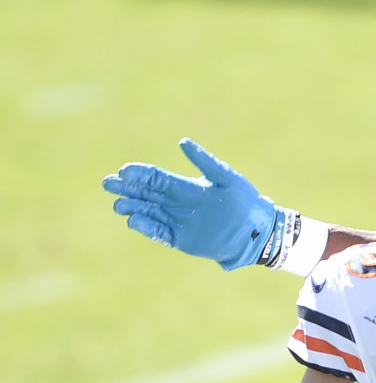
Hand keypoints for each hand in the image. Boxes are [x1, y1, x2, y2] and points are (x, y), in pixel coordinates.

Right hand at [101, 138, 285, 269]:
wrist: (260, 233)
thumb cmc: (247, 203)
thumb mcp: (228, 179)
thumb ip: (206, 162)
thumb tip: (183, 142)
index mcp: (188, 187)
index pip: (157, 178)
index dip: (140, 174)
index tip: (124, 171)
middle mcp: (180, 204)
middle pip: (147, 194)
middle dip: (127, 189)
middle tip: (108, 184)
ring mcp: (180, 222)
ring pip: (149, 213)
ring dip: (133, 208)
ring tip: (118, 206)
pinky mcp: (183, 240)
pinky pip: (160, 234)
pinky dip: (147, 228)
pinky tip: (134, 222)